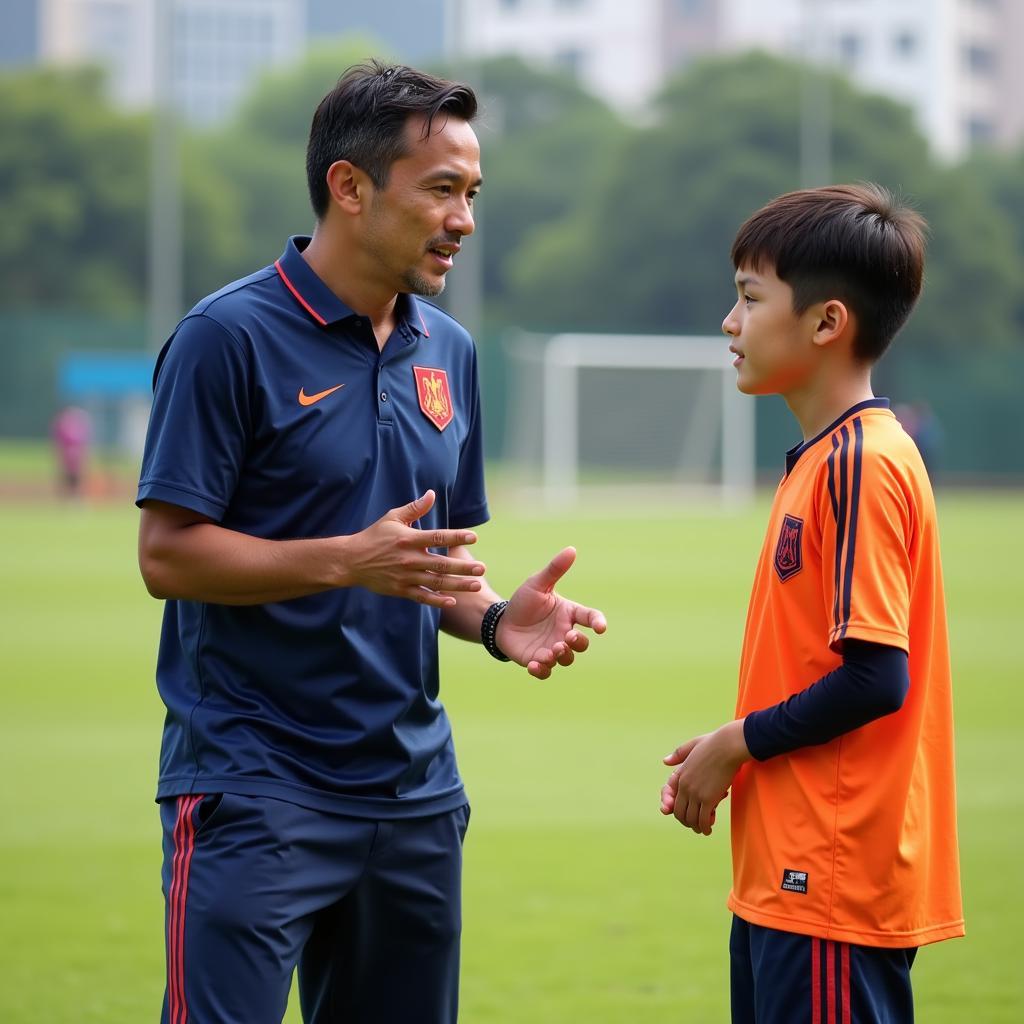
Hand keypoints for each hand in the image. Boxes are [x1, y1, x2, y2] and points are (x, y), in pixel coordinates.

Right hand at [344, 490, 485, 607]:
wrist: (352, 561)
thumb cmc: (374, 536)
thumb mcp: (392, 518)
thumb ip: (415, 508)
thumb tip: (432, 494)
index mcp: (409, 539)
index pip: (437, 537)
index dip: (456, 537)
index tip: (473, 537)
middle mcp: (409, 559)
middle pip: (441, 564)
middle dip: (463, 567)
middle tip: (482, 568)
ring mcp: (405, 576)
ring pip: (436, 582)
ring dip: (457, 585)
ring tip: (476, 585)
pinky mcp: (400, 590)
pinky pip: (422, 597)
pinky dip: (437, 600)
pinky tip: (452, 601)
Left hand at [496, 547, 606, 679]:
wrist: (501, 621)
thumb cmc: (523, 602)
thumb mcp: (537, 584)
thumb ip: (554, 569)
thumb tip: (571, 549)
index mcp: (568, 614)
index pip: (590, 618)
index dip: (598, 622)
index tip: (600, 627)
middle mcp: (564, 633)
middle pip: (582, 644)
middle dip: (578, 643)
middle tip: (567, 638)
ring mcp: (552, 649)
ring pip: (567, 659)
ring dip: (562, 656)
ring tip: (552, 650)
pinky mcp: (538, 661)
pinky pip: (546, 671)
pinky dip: (542, 670)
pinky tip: (534, 664)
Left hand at [659, 720, 750, 835]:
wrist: (729, 745)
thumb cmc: (714, 743)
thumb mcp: (692, 745)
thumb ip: (679, 754)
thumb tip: (665, 761)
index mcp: (680, 774)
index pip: (669, 796)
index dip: (672, 808)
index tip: (679, 814)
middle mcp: (685, 786)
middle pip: (679, 812)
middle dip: (686, 821)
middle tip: (695, 824)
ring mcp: (696, 793)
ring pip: (691, 819)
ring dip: (696, 827)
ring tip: (703, 829)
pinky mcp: (709, 799)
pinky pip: (703, 819)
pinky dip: (705, 827)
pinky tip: (709, 829)